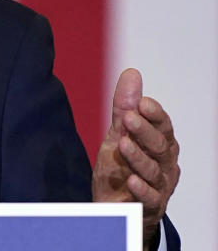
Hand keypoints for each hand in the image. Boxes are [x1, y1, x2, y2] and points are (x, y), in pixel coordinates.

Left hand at [93, 68, 179, 249]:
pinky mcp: (148, 206)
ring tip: (123, 144)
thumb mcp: (119, 134)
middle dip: (145, 131)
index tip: (142, 102)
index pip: (163, 126)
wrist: (114, 206)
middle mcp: (164, 164)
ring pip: (153, 170)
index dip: (155, 115)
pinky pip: (149, 198)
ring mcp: (159, 186)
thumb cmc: (121, 167)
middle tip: (129, 118)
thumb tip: (132, 73)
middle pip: (160, 146)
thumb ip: (125, 107)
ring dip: (139, 157)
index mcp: (160, 144)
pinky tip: (131, 181)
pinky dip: (141, 189)